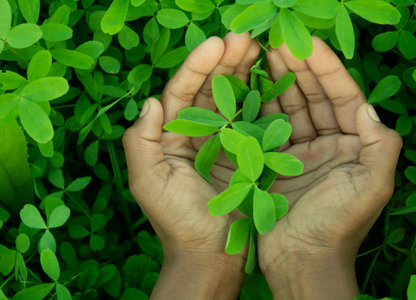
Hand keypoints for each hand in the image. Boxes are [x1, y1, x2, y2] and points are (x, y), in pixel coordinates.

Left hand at [122, 32, 259, 299]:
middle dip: (224, 62)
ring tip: (258, 49)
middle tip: (245, 38)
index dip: (198, 66)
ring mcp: (221, 144)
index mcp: (168, 137)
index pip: (181, 93)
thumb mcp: (149, 183)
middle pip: (207, 90)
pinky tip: (270, 82)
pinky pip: (251, 121)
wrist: (212, 257)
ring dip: (242, 74)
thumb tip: (151, 101)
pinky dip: (259, 101)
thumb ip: (141, 141)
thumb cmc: (179, 223)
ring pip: (230, 101)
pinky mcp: (245, 155)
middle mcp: (194, 136)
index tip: (218, 43)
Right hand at [258, 38, 401, 298]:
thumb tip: (367, 107)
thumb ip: (379, 145)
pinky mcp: (275, 163)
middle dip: (298, 68)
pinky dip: (260, 108)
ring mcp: (300, 152)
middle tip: (277, 41)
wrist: (301, 260)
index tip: (305, 43)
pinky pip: (269, 128)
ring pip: (290, 108)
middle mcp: (330, 144)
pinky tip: (249, 87)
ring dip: (278, 82)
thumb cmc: (337, 226)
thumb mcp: (372, 186)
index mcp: (355, 145)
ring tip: (261, 55)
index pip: (343, 96)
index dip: (326, 68)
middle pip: (314, 97)